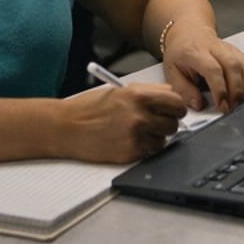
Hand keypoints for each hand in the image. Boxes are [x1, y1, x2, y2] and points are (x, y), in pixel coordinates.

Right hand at [57, 82, 187, 161]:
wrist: (67, 127)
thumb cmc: (91, 108)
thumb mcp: (120, 90)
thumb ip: (149, 91)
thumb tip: (171, 93)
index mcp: (139, 96)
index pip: (176, 102)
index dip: (176, 107)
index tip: (174, 109)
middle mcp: (140, 116)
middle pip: (173, 123)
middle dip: (167, 122)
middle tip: (156, 121)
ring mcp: (136, 137)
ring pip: (164, 140)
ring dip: (156, 136)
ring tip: (138, 131)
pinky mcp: (130, 153)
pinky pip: (150, 152)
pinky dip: (144, 147)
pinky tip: (129, 140)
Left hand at [161, 19, 243, 112]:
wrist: (189, 33)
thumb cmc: (181, 53)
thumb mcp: (172, 73)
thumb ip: (184, 90)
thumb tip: (199, 105)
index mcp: (196, 52)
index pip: (213, 69)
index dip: (219, 89)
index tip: (221, 105)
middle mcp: (216, 48)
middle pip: (233, 67)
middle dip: (235, 91)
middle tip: (230, 108)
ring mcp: (230, 48)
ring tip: (238, 102)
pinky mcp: (238, 52)